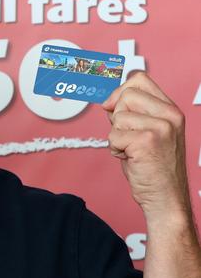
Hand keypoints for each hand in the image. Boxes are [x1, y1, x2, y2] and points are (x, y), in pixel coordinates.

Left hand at [102, 72, 189, 219]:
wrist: (165, 197)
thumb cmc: (152, 167)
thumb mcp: (147, 133)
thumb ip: (132, 114)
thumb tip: (108, 100)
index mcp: (170, 110)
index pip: (139, 80)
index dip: (119, 91)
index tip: (112, 107)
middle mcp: (170, 115)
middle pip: (126, 95)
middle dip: (117, 117)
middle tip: (127, 137)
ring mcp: (161, 127)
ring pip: (118, 117)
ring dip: (116, 136)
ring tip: (131, 150)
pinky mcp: (147, 140)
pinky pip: (113, 136)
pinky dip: (115, 149)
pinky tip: (130, 158)